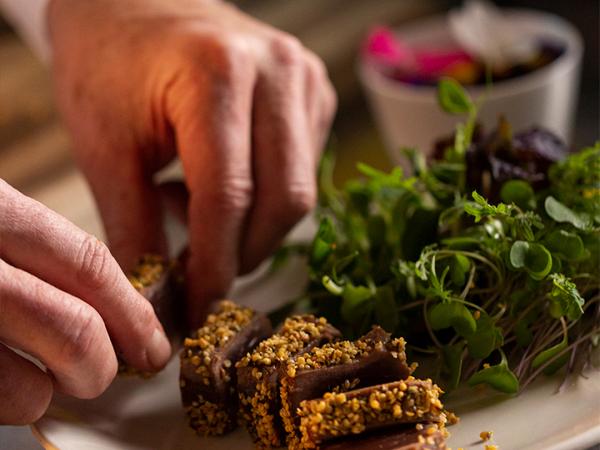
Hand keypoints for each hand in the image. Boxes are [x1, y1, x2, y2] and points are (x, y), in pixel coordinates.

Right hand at [0, 180, 170, 424]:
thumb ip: (31, 243)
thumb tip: (101, 295)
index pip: (87, 263)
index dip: (132, 311)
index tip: (154, 344)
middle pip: (75, 331)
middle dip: (104, 364)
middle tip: (103, 371)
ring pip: (30, 389)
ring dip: (51, 393)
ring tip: (43, 381)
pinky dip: (13, 403)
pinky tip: (7, 382)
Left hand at [47, 0, 336, 325]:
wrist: (134, 8)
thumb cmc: (109, 66)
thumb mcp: (104, 147)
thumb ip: (133, 227)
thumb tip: (159, 304)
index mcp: (217, 73)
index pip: (229, 196)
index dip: (215, 265)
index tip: (197, 308)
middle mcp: (277, 69)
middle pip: (284, 200)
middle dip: (243, 255)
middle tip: (199, 276)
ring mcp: (304, 78)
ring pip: (300, 193)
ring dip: (255, 229)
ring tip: (201, 216)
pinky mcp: (314, 94)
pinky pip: (305, 172)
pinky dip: (268, 200)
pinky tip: (226, 185)